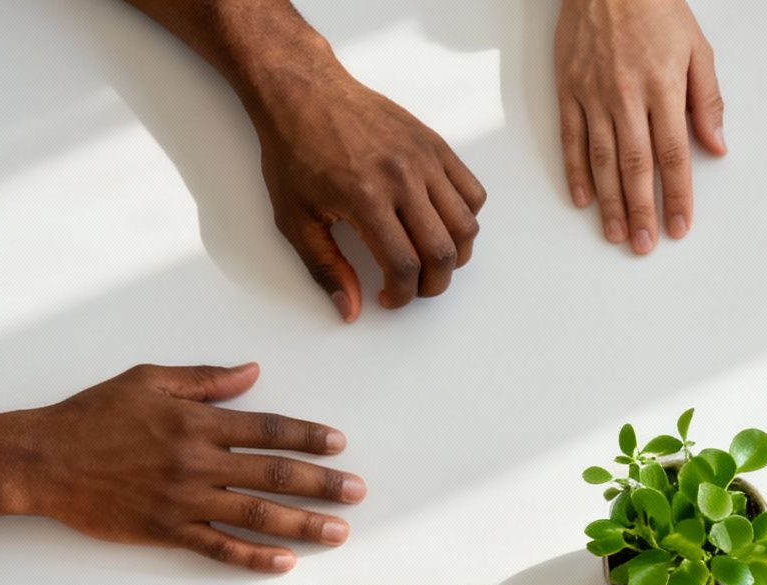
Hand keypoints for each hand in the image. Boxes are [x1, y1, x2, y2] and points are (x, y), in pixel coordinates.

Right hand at [5, 363, 362, 572]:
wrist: (41, 459)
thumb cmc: (91, 415)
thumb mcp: (148, 380)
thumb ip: (205, 380)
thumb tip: (253, 372)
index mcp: (196, 422)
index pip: (268, 429)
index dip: (308, 437)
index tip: (338, 445)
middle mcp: (197, 461)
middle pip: (274, 474)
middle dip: (322, 484)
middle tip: (357, 492)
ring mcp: (183, 500)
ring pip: (256, 515)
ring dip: (302, 524)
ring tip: (338, 532)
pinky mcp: (165, 531)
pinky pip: (218, 547)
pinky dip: (253, 557)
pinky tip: (284, 563)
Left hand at [246, 33, 485, 319]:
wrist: (304, 93)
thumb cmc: (294, 152)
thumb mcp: (295, 218)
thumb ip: (325, 268)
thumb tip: (349, 309)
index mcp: (364, 198)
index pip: (404, 266)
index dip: (402, 295)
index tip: (389, 297)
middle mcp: (401, 177)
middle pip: (443, 252)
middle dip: (432, 285)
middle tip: (413, 287)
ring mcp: (424, 159)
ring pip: (466, 225)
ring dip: (454, 255)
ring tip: (428, 258)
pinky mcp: (435, 145)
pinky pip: (472, 192)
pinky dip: (465, 218)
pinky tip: (438, 223)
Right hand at [555, 0, 725, 252]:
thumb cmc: (654, 7)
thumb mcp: (696, 48)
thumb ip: (706, 99)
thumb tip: (717, 145)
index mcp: (663, 88)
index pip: (674, 154)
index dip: (678, 195)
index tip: (680, 226)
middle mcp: (627, 96)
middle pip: (636, 166)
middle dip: (642, 210)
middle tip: (646, 245)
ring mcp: (594, 95)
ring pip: (603, 160)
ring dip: (610, 202)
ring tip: (617, 234)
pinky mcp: (569, 89)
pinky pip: (571, 138)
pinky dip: (576, 172)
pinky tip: (583, 200)